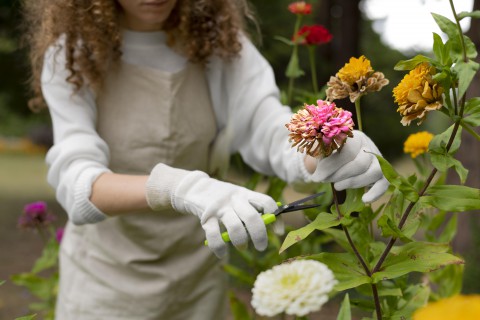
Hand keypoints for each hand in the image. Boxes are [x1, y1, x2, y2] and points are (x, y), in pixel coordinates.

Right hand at [146, 164, 277, 257]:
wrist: (194, 188)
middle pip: (252, 217)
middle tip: (261, 247)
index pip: (266, 202)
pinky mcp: (206, 217)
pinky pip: (214, 236)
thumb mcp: (238, 197)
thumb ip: (252, 208)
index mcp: (245, 194)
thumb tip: (272, 226)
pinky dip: (219, 248)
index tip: (278, 232)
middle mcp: (234, 199)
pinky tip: (222, 254)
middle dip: (260, 235)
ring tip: (242, 247)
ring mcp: (220, 208)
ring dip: (241, 241)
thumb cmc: (222, 198)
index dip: (276, 218)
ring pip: (235, 227)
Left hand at [311, 130, 388, 202]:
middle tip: (325, 180)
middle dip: (340, 175)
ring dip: (353, 182)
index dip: (331, 166)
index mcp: (353, 137)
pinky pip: (384, 183)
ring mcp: (378, 160)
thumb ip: (320, 156)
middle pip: (360, 163)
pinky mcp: (382, 174)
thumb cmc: (327, 155)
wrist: (335, 159)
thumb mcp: (321, 152)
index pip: (347, 150)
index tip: (317, 177)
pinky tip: (364, 200)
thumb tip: (318, 173)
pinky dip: (375, 193)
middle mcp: (368, 146)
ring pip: (374, 172)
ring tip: (337, 186)